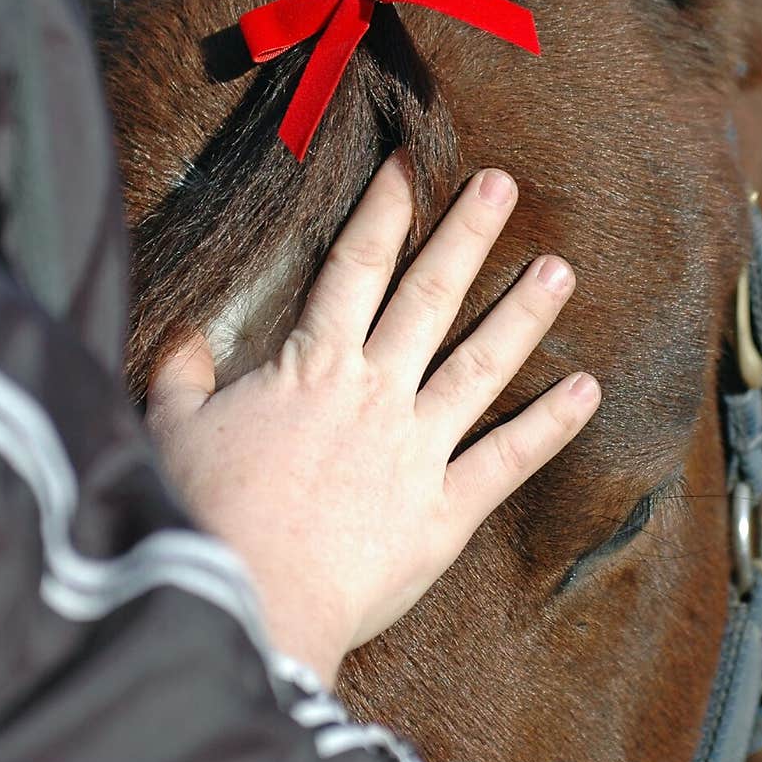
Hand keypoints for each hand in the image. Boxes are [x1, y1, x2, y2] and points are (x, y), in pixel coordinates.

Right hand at [145, 156, 598, 686]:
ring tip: (561, 269)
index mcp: (314, 365)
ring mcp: (418, 447)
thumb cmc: (207, 514)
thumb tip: (182, 338)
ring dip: (524, 315)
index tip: (411, 161)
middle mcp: (377, 391)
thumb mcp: (174, 429)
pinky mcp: (444, 509)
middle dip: (467, 234)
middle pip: (430, 296)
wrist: (251, 600)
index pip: (356, 265)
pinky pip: (508, 460)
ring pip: (482, 365)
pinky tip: (588, 390)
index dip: (385, 208)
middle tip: (503, 183)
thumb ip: (181, 375)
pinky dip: (551, 426)